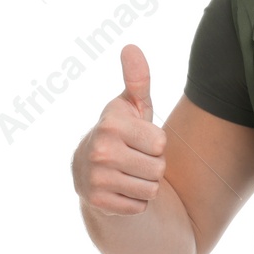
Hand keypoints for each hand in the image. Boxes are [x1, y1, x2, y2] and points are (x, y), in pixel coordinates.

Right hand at [72, 44, 167, 214]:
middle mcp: (100, 149)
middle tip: (133, 158)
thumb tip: (131, 47)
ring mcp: (96, 177)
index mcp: (111, 123)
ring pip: (151, 189)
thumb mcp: (132, 106)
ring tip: (127, 173)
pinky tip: (119, 189)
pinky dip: (134, 201)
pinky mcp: (97, 202)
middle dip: (152, 166)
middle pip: (158, 168)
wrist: (91, 170)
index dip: (155, 143)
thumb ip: (137, 80)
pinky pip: (139, 206)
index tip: (138, 139)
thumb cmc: (123, 133)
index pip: (161, 143)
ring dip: (145, 184)